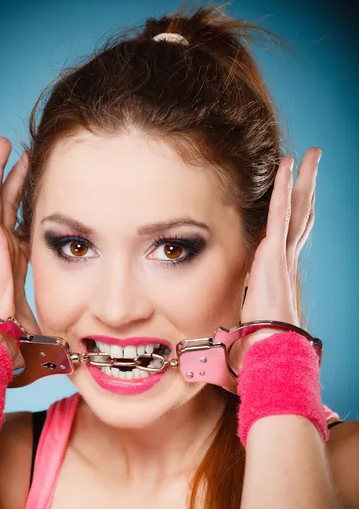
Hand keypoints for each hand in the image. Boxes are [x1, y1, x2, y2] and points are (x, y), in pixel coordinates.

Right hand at [0, 137, 39, 363]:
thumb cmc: (13, 330)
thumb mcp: (40, 312)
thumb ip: (55, 311)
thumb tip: (78, 337)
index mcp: (14, 260)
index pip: (21, 224)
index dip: (27, 206)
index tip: (38, 191)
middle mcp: (3, 245)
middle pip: (9, 204)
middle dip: (15, 179)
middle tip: (23, 156)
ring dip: (0, 169)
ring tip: (4, 144)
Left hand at [229, 148, 321, 373]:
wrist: (267, 352)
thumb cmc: (256, 346)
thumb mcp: (240, 327)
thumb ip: (227, 327)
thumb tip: (198, 348)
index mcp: (276, 275)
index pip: (286, 237)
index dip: (290, 215)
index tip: (291, 198)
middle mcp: (284, 261)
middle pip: (300, 217)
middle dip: (305, 191)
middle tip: (309, 166)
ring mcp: (282, 256)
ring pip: (296, 210)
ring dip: (302, 182)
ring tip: (310, 157)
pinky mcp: (275, 254)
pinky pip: (280, 214)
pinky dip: (284, 189)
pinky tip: (287, 166)